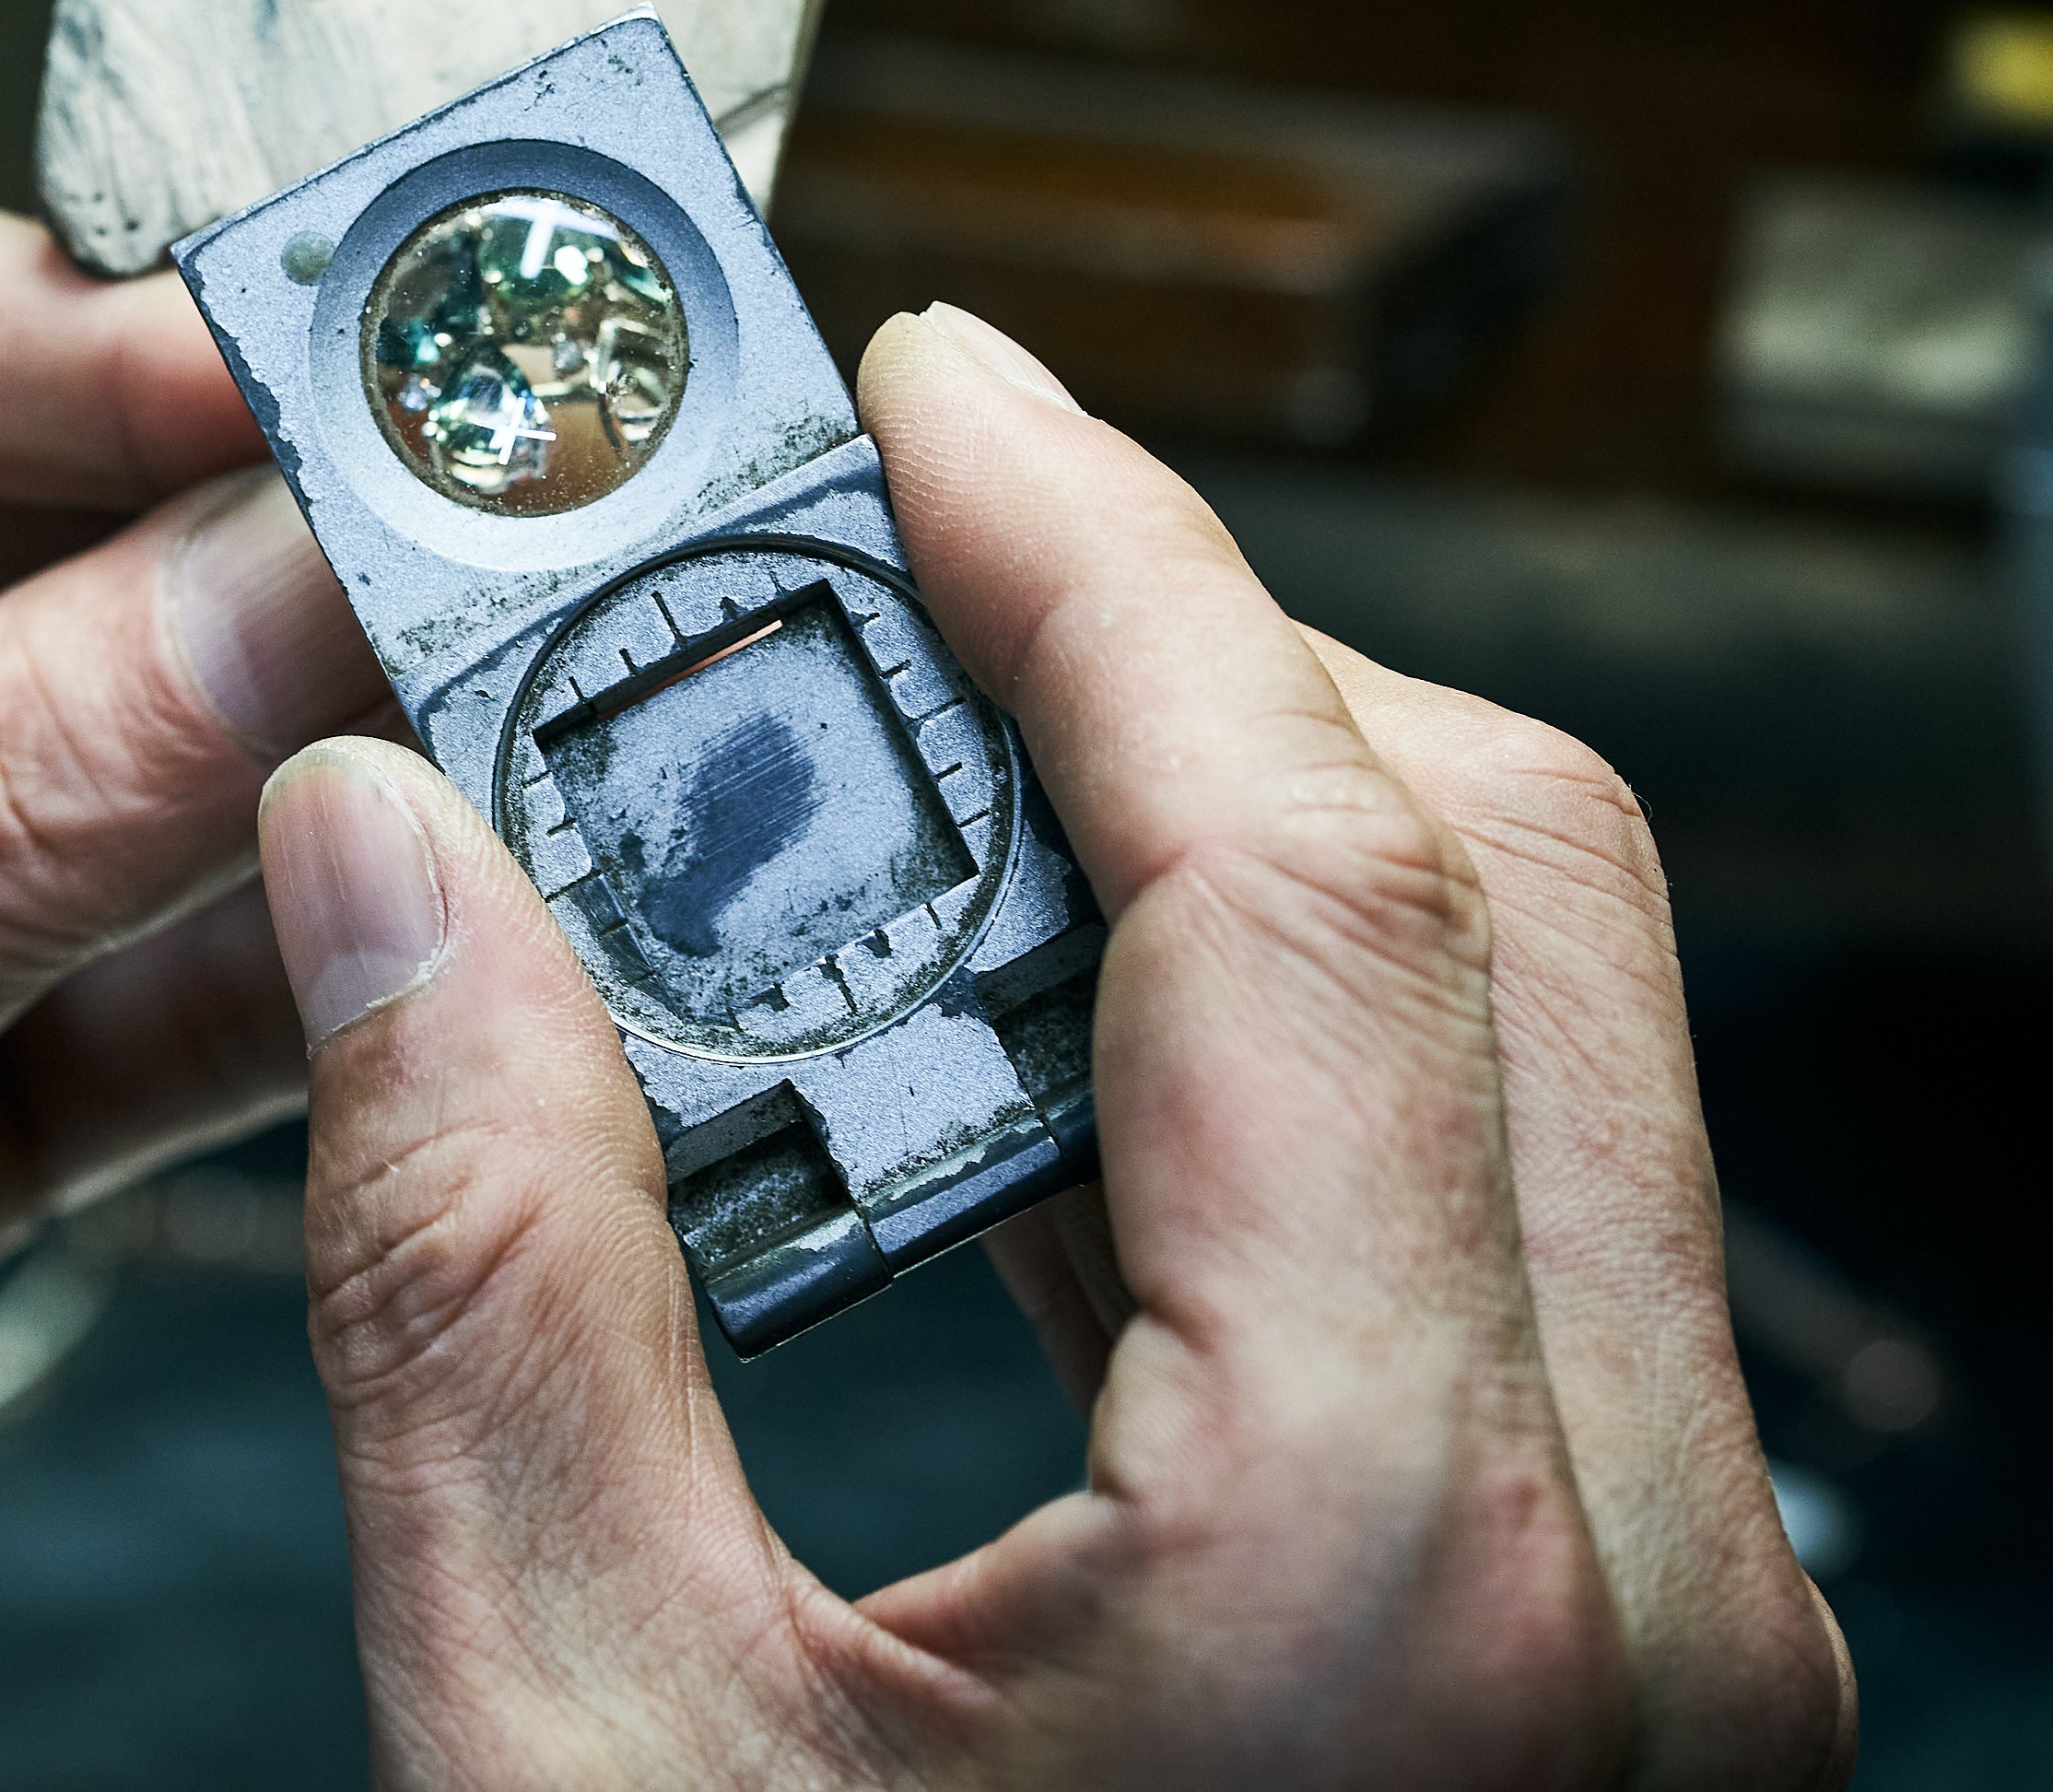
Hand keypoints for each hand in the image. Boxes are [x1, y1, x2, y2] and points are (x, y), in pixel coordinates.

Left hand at [0, 169, 381, 1789]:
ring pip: (108, 758)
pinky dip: (285, 980)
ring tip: (552, 734)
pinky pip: (125, 993)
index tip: (405, 381)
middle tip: (542, 556)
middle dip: (266, 559)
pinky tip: (433, 945)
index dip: (137, 344)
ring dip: (311, 770)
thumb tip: (304, 589)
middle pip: (17, 520)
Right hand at [258, 306, 1855, 1789]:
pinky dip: (1277, 1061)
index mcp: (1393, 1578)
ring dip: (1233, 844)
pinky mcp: (1614, 1665)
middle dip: (1189, 655)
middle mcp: (1631, 1582)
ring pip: (1539, 1038)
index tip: (945, 396)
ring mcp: (1667, 1631)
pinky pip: (1506, 1219)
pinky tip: (1029, 1066)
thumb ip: (481, 1274)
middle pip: (1499, 889)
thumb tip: (385, 877)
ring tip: (930, 765)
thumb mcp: (581, 1759)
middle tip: (907, 545)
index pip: (1309, 866)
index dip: (1111, 564)